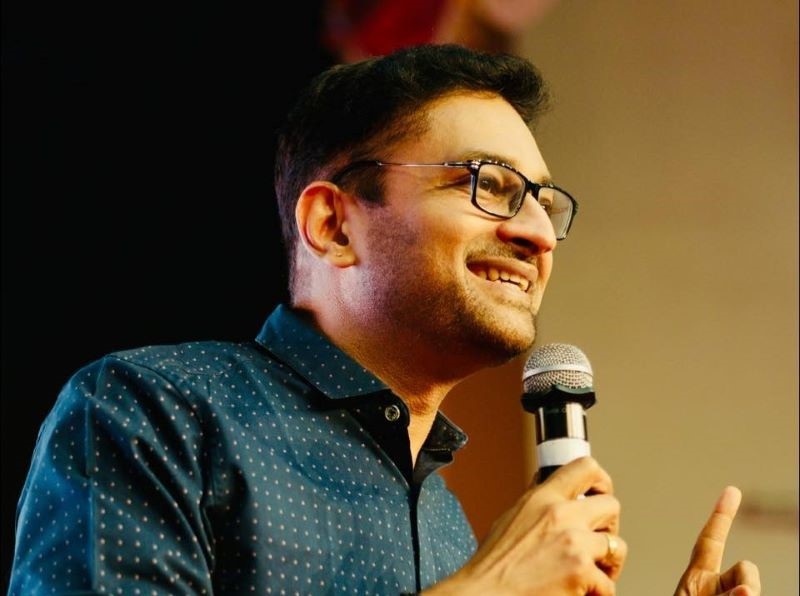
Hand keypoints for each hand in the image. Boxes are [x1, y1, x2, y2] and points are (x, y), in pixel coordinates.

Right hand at [425, 456, 626, 594]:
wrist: (484, 595)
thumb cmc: (492, 566)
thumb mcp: (509, 519)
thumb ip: (535, 503)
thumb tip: (546, 489)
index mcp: (542, 498)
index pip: (586, 468)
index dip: (601, 481)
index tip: (600, 494)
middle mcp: (561, 515)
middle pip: (612, 505)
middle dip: (609, 526)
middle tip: (598, 542)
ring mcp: (575, 544)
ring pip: (618, 546)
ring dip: (608, 563)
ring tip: (593, 574)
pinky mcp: (583, 573)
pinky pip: (609, 584)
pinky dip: (598, 593)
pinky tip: (580, 594)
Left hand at [674, 486, 760, 595]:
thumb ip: (715, 593)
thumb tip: (747, 590)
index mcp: (695, 579)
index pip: (711, 540)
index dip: (721, 515)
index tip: (732, 490)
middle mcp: (715, 588)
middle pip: (747, 568)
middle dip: (748, 579)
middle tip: (743, 595)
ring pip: (751, 588)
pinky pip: (755, 595)